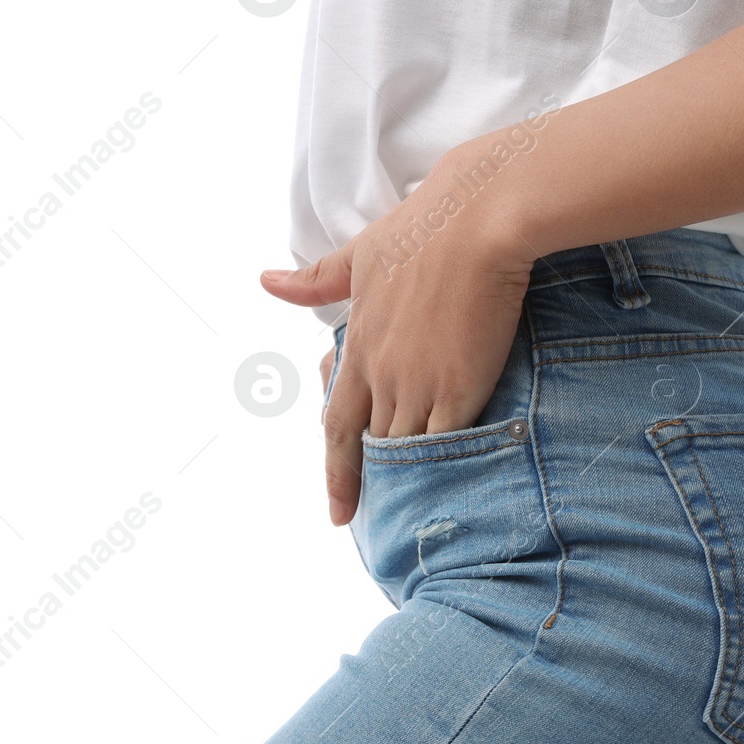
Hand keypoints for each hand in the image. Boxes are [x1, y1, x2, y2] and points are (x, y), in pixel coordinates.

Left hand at [260, 139, 534, 525]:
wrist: (477, 222)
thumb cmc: (423, 229)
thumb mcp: (358, 254)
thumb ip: (316, 281)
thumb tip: (265, 281)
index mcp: (358, 346)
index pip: (337, 422)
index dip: (335, 470)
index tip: (336, 510)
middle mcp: (381, 374)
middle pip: (367, 446)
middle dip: (366, 486)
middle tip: (365, 522)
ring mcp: (418, 385)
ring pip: (405, 451)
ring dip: (408, 481)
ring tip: (415, 515)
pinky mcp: (458, 389)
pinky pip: (445, 446)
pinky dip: (444, 470)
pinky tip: (452, 494)